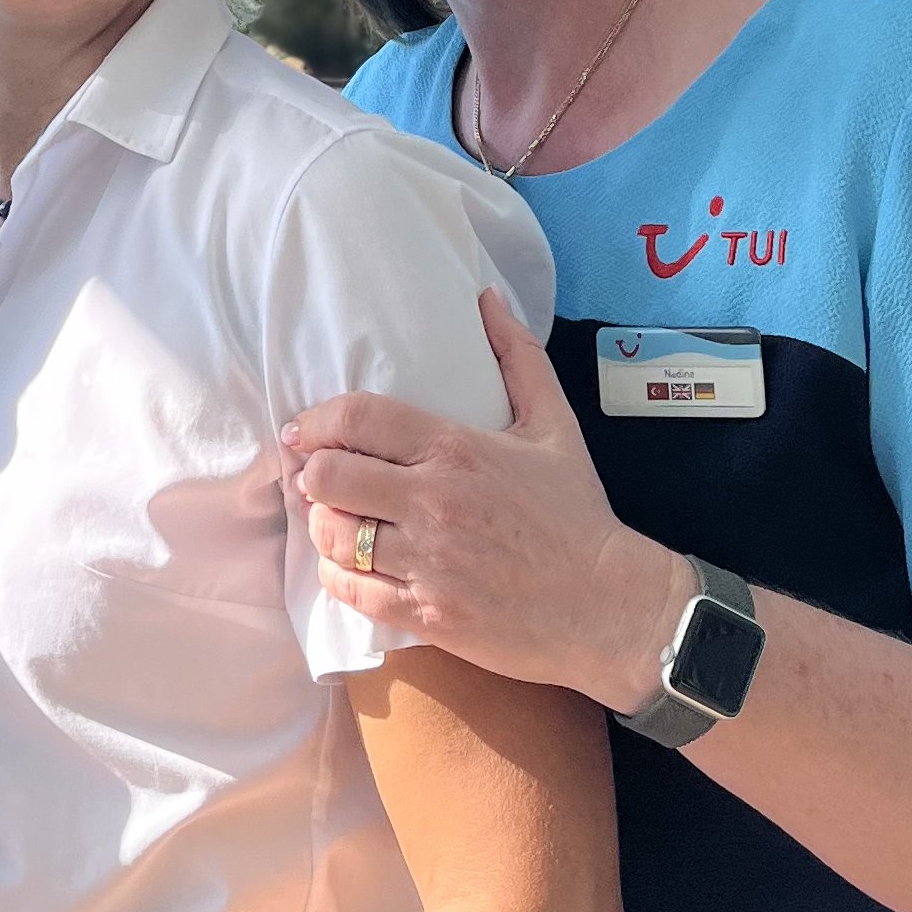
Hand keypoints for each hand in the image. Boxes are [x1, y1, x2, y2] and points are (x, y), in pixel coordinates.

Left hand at [282, 291, 682, 709]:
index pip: (359, 418)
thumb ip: (518, 357)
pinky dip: (338, 576)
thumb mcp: (555, 424)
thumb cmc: (578, 513)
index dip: (316, 421)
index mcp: (456, 448)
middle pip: (329, 476)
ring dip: (322, 526)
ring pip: (333, 536)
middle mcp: (434, 502)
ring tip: (333, 520)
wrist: (610, 606)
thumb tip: (487, 298)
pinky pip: (350, 591)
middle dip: (312, 473)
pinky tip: (349, 566)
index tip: (301, 430)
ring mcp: (428, 562)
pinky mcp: (427, 613)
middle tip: (317, 478)